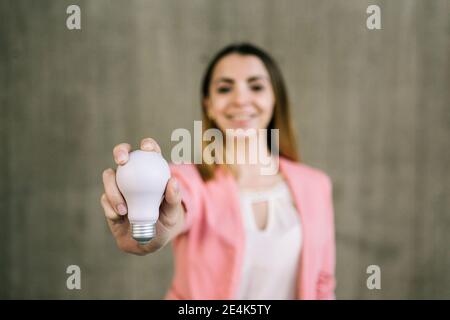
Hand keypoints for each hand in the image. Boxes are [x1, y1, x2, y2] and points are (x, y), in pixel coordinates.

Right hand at [100, 138, 184, 254]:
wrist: (149, 241)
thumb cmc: (165, 223)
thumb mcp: (172, 213)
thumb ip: (174, 198)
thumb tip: (173, 181)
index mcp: (151, 172)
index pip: (149, 152)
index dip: (147, 144)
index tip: (147, 148)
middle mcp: (133, 176)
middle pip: (123, 155)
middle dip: (120, 152)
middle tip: (122, 161)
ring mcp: (119, 187)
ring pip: (109, 177)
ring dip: (113, 190)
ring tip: (123, 209)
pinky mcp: (108, 201)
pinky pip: (104, 199)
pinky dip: (110, 207)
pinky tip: (119, 217)